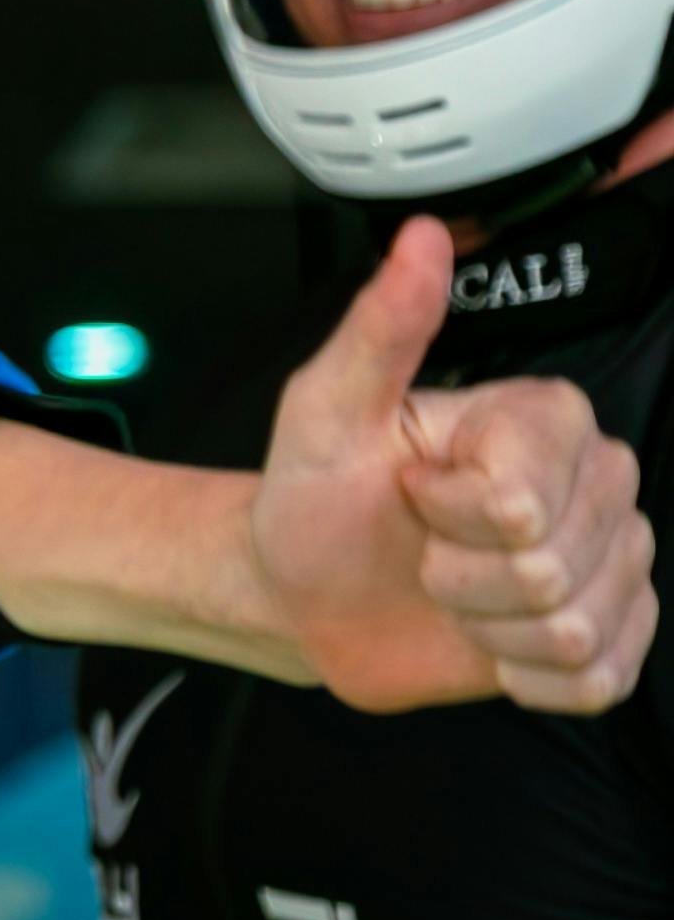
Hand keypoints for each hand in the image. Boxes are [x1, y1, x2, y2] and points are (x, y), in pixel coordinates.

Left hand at [255, 217, 655, 712]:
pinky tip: (488, 640)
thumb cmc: (316, 493)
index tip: (409, 491)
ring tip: (451, 592)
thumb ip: (381, 326)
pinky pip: (596, 680)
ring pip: (574, 628)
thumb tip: (421, 239)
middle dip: (461, 576)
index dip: (447, 513)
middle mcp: (600, 483)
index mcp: (545, 420)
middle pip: (552, 567)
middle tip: (423, 549)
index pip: (523, 498)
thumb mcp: (326, 407)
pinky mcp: (610, 635)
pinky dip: (523, 676)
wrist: (305, 587)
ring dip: (486, 627)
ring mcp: (615, 561)